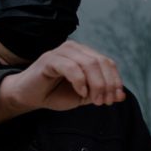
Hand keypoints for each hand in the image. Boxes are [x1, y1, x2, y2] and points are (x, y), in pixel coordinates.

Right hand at [0, 41, 125, 125]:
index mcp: (84, 54)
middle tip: (103, 102)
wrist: (28, 97)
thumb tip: (122, 95)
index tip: (115, 99)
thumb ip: (100, 93)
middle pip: (100, 62)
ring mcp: (62, 52)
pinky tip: (81, 93)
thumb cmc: (54, 94)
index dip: (115, 81)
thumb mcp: (82, 96)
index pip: (108, 63)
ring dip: (96, 84)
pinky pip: (71, 66)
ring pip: (88, 63)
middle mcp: (75, 48)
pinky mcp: (49, 59)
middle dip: (106, 84)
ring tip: (94, 100)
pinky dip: (80, 81)